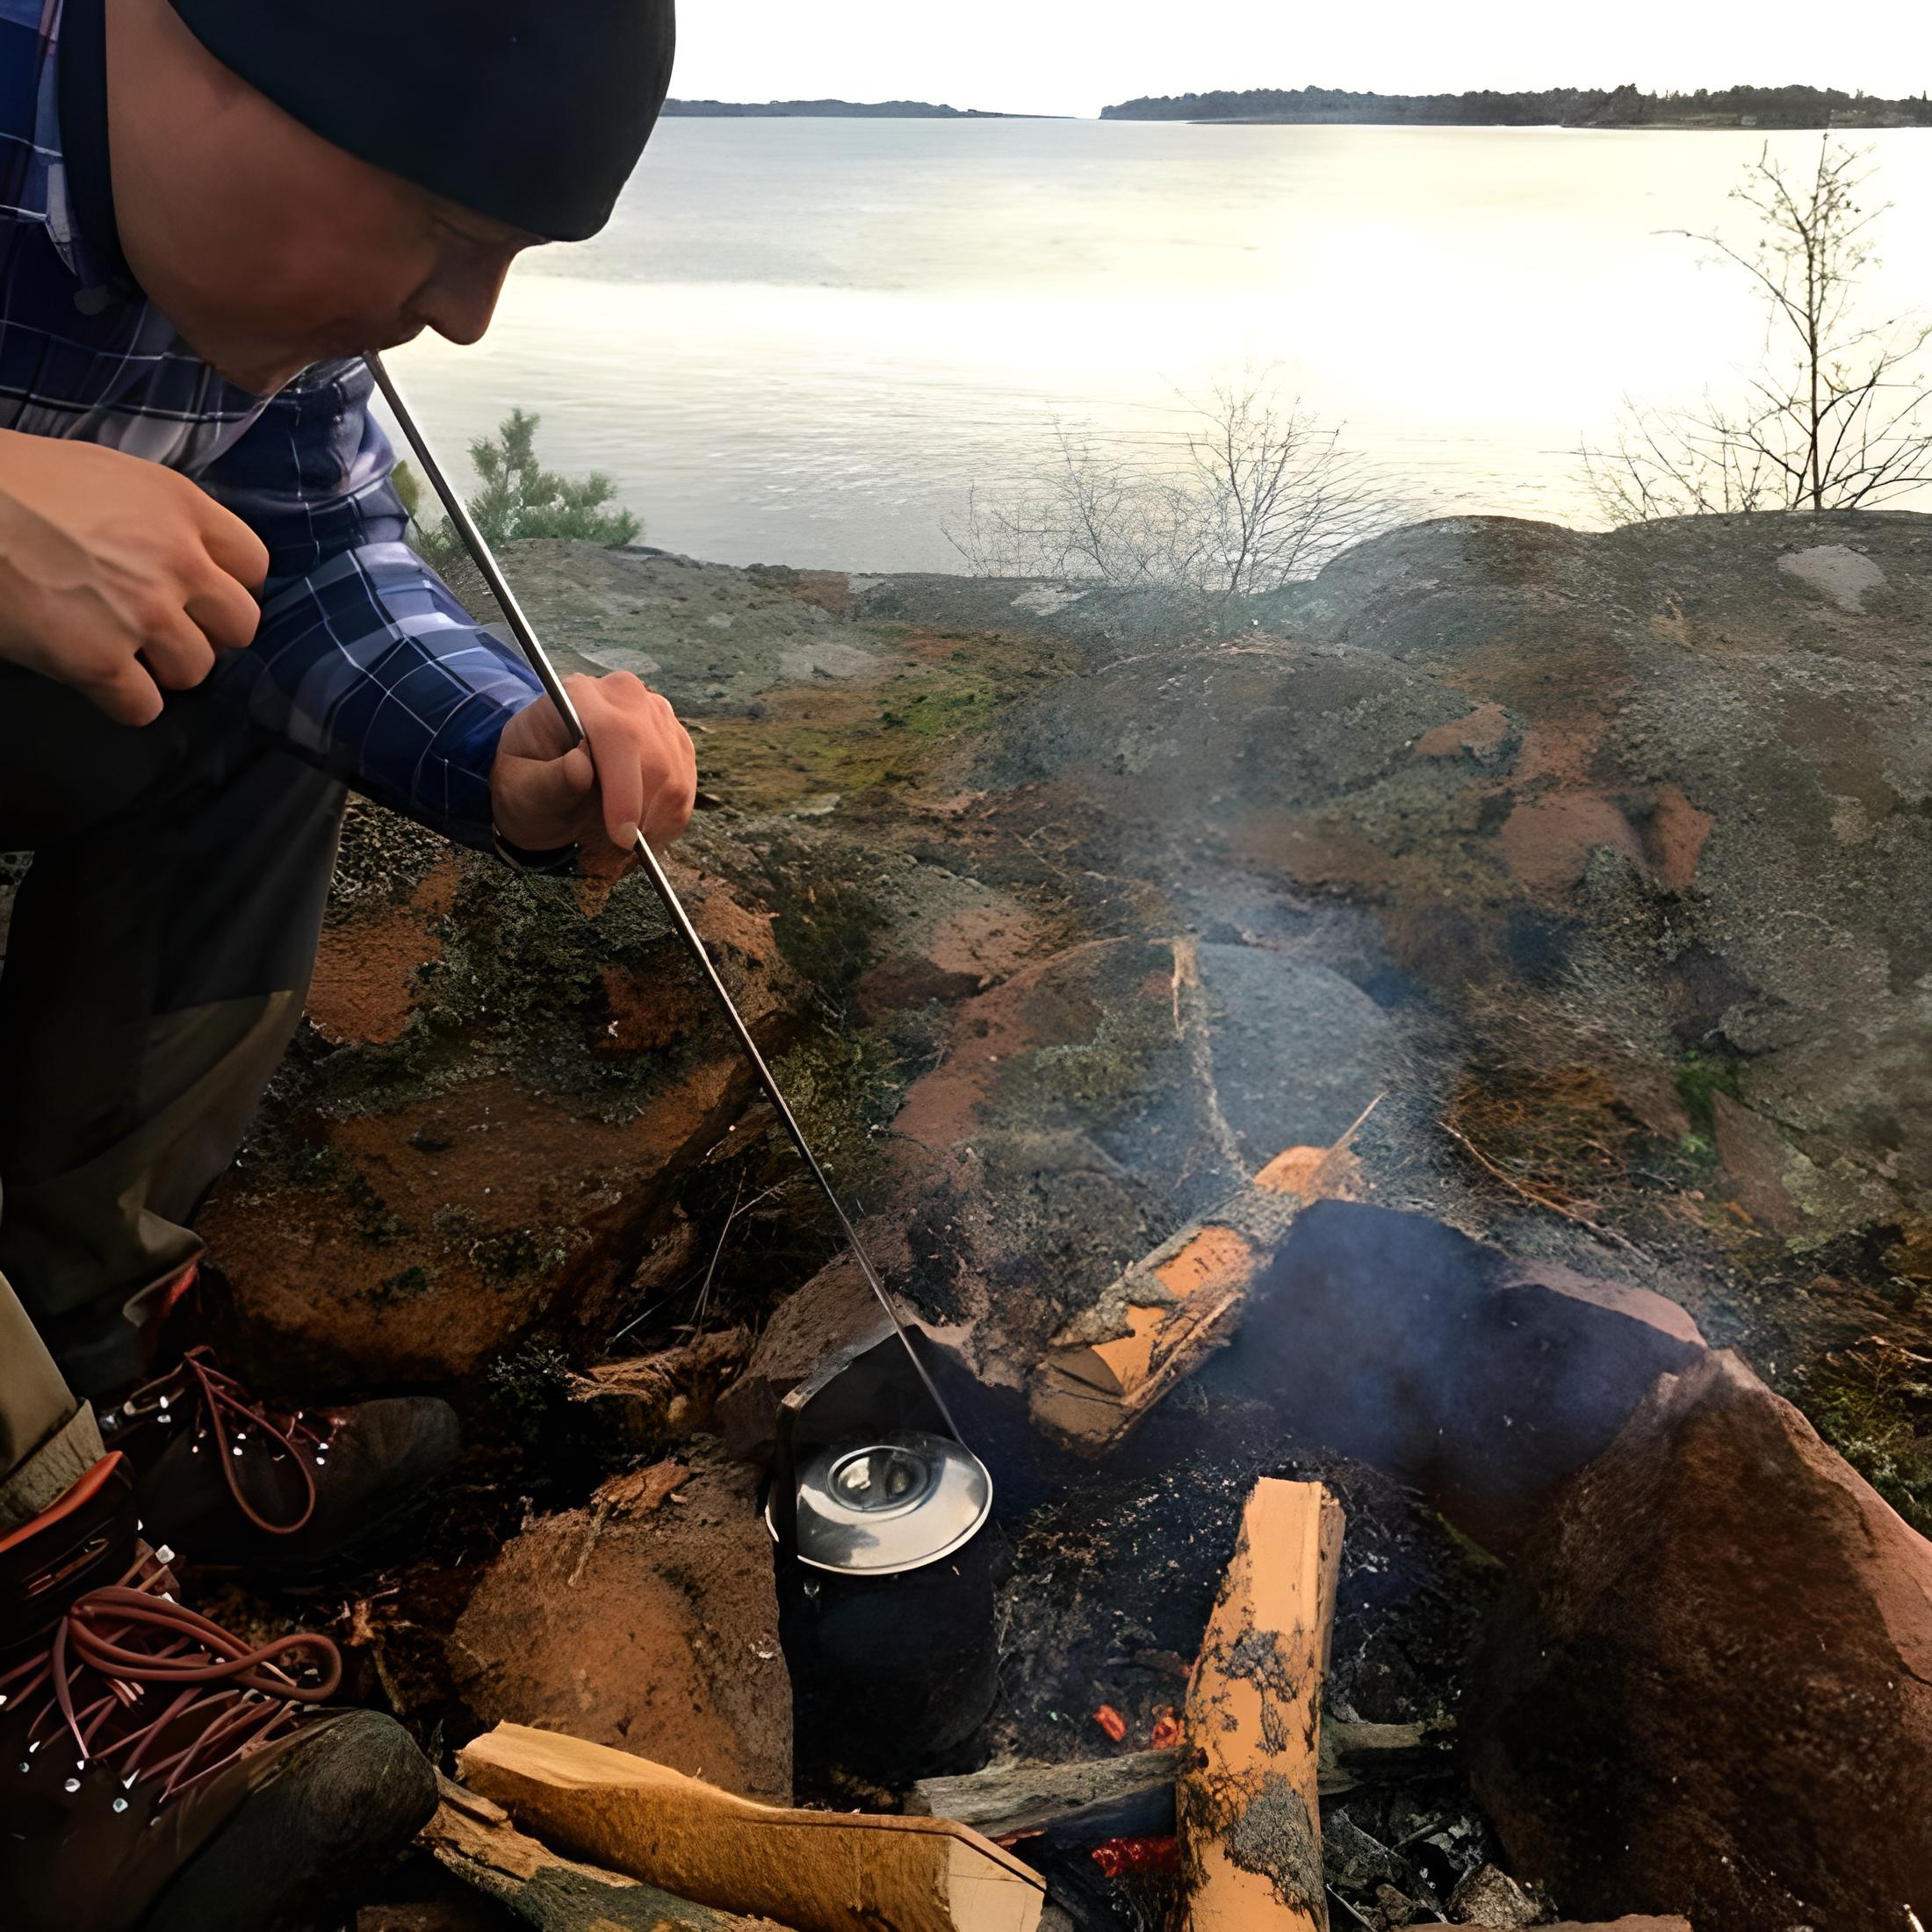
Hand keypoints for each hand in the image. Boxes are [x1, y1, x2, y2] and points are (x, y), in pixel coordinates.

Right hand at [0, 429, 268, 724]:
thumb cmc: (15, 480)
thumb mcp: (106, 474)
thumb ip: (159, 515)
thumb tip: (184, 548)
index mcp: (181, 507)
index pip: (253, 564)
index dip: (229, 585)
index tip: (202, 595)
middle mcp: (177, 561)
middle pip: (240, 625)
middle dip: (208, 633)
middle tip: (167, 630)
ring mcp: (143, 614)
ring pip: (196, 671)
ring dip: (165, 670)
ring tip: (125, 652)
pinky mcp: (100, 660)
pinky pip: (143, 707)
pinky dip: (124, 702)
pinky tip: (99, 680)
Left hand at [490, 672, 696, 876]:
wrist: (544, 782)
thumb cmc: (527, 785)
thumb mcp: (520, 789)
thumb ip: (546, 780)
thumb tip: (580, 767)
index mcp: (579, 695)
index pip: (615, 733)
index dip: (624, 787)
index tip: (622, 835)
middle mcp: (625, 696)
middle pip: (653, 756)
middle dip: (640, 811)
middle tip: (619, 845)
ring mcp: (657, 718)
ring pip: (674, 776)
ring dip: (654, 820)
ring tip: (623, 839)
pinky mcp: (676, 743)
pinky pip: (685, 788)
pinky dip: (667, 820)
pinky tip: (641, 830)